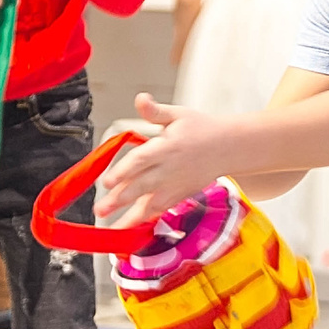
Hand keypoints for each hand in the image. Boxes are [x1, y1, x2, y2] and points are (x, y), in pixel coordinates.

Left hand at [96, 94, 230, 224]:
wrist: (228, 148)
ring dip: (130, 217)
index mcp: (166, 147)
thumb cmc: (202, 129)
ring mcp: (175, 185)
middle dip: (120, 200)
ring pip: (150, 204)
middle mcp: (169, 169)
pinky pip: (160, 210)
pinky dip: (146, 221)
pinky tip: (130, 229)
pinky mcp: (179, 195)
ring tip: (113, 229)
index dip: (123, 172)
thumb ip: (155, 111)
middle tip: (100, 210)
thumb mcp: (178, 114)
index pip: (141, 161)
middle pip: (141, 186)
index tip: (107, 182)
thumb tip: (140, 99)